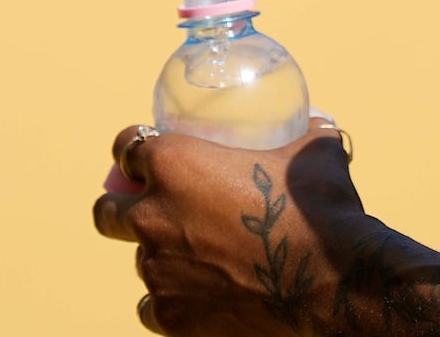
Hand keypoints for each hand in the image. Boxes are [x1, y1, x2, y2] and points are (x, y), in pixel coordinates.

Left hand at [91, 117, 361, 334]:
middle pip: (107, 211)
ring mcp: (158, 270)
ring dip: (160, 257)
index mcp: (173, 163)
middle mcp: (152, 215)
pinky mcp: (171, 315)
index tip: (145, 159)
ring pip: (139, 262)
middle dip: (121, 209)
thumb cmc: (320, 208)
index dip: (133, 150)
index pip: (125, 147)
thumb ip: (303, 132)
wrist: (332, 283)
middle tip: (152, 212)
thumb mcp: (313, 149)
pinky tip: (196, 295)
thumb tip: (317, 123)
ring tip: (197, 259)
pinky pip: (151, 307)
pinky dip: (170, 301)